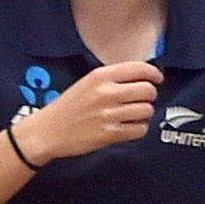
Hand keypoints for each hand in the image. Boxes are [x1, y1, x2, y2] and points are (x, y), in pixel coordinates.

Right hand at [16, 59, 161, 160]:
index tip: (157, 79)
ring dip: (144, 113)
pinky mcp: (109, 134)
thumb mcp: (87, 83)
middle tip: (142, 100)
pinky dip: (139, 128)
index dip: (154, 74)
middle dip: (149, 96)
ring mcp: (108, 114)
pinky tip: (130, 127)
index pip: (139, 69)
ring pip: (146, 110)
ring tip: (134, 115)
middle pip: (147, 90)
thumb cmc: (68, 106)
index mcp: (100, 76)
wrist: (47, 131)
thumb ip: (113, 78)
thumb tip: (143, 77)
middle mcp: (106, 93)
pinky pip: (139, 129)